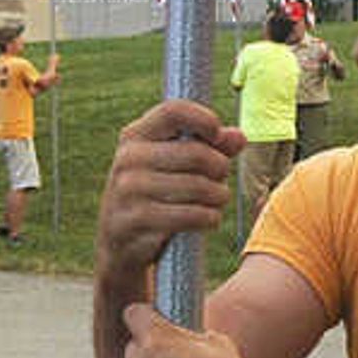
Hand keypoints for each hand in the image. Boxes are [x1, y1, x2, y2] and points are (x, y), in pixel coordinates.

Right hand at [97, 99, 235, 287]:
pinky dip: (210, 218)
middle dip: (220, 167)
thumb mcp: (174, 167)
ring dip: (219, 196)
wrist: (118, 246)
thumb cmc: (155, 197)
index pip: (173, 111)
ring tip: (217, 200)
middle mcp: (128, 159)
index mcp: (135, 136)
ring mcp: (129, 190)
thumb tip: (238, 137)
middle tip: (221, 178)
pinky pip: (191, 215)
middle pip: (196, 153)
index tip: (217, 135)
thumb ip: (208, 148)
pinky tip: (209, 219)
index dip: (204, 119)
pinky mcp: (137, 221)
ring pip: (198, 186)